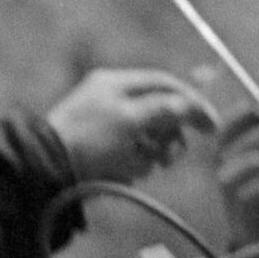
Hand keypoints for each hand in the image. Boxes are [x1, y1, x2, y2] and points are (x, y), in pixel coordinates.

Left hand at [46, 68, 217, 182]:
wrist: (47, 169)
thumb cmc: (88, 139)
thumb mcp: (131, 120)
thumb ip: (164, 109)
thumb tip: (190, 105)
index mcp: (116, 83)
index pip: (164, 84)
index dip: (191, 103)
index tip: (211, 126)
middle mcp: (111, 100)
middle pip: (159, 113)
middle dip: (169, 136)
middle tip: (169, 157)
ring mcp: (105, 126)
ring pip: (147, 138)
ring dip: (152, 154)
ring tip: (143, 166)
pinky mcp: (100, 151)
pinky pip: (130, 156)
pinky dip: (134, 165)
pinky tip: (125, 174)